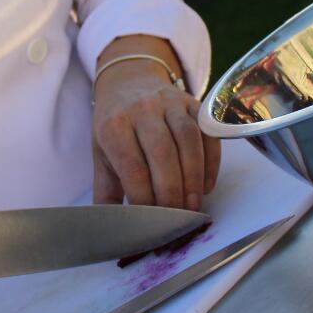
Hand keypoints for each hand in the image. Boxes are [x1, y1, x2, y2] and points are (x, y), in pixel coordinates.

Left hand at [91, 46, 221, 210]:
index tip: (151, 221)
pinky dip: (211, 162)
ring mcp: (170, 102)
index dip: (144, 197)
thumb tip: (111, 232)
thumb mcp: (101, 155)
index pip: (132, 166)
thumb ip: (106, 192)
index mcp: (113, 125)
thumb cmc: (114, 125)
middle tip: (178, 217)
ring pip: (189, 140)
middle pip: (163, 152)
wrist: (129, 81)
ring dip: (194, 177)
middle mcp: (142, 109)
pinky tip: (207, 185)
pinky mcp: (194, 102)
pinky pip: (208, 132)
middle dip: (172, 191)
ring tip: (194, 205)